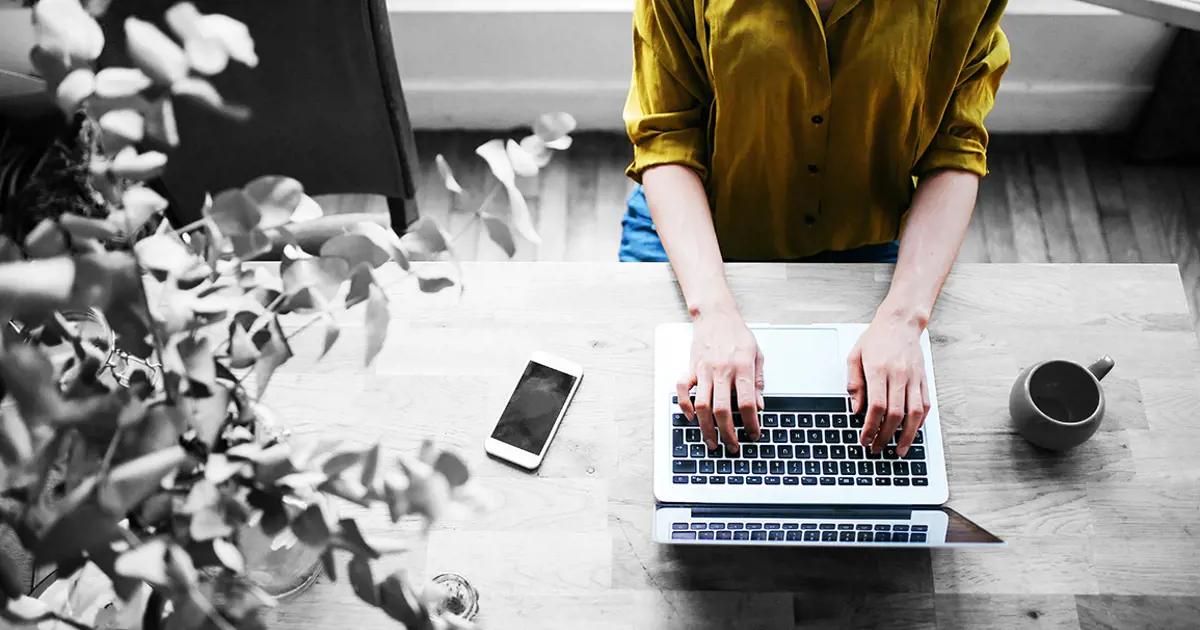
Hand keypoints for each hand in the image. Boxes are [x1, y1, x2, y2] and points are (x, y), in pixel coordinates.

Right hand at [677, 307, 763, 453]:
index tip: (754, 434)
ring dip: (706, 428)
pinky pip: (683, 389)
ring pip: (702, 405)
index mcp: (741, 367)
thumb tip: (760, 406)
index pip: (747, 402)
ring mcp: (704, 370)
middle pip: (722, 409)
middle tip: (732, 447)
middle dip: (727, 433)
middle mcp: (722, 370)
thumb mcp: (757, 355)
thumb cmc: (737, 334)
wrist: (716, 315)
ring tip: (712, 442)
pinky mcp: (691, 368)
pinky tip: (691, 417)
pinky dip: (685, 405)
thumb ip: (757, 381)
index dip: (751, 423)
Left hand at [846, 311, 929, 456]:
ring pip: (915, 413)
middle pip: (896, 414)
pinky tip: (912, 432)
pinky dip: (919, 422)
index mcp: (879, 369)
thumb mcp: (854, 356)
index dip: (871, 427)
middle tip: (877, 448)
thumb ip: (854, 384)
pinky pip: (925, 405)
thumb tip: (856, 410)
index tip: (865, 439)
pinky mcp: (924, 379)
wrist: (900, 322)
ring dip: (907, 436)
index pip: (876, 406)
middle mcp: (899, 375)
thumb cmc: (876, 339)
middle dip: (886, 436)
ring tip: (900, 450)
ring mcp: (914, 378)